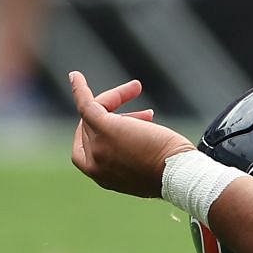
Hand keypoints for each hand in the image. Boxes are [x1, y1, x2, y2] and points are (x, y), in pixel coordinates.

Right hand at [68, 72, 193, 197]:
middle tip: (147, 113)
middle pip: (93, 128)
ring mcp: (97, 146)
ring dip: (116, 97)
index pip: (92, 146)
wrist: (178, 174)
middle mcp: (93, 165)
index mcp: (101, 176)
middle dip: (116, 113)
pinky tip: (75, 76)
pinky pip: (86, 104)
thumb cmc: (173, 169)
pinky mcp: (104, 128)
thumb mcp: (145, 166)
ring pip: (94, 113)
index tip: (131, 117)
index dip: (107, 129)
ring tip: (136, 88)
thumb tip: (138, 133)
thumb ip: (131, 156)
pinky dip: (80, 89)